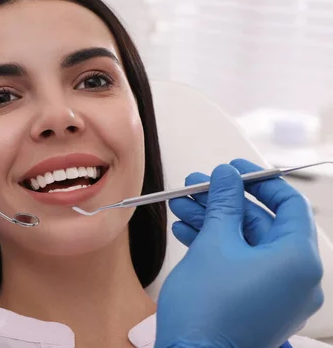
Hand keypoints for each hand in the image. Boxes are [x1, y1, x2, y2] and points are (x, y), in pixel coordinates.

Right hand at [155, 160, 323, 347]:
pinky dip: (217, 246)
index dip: (260, 180)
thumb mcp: (214, 243)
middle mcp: (297, 279)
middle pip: (262, 223)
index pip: (289, 204)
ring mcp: (279, 294)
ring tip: (182, 206)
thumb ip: (224, 204)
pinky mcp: (259, 304)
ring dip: (214, 221)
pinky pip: (242, 263)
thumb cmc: (207, 311)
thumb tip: (227, 176)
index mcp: (298, 261)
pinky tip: (187, 231)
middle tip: (197, 186)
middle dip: (224, 202)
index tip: (235, 169)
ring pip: (247, 243)